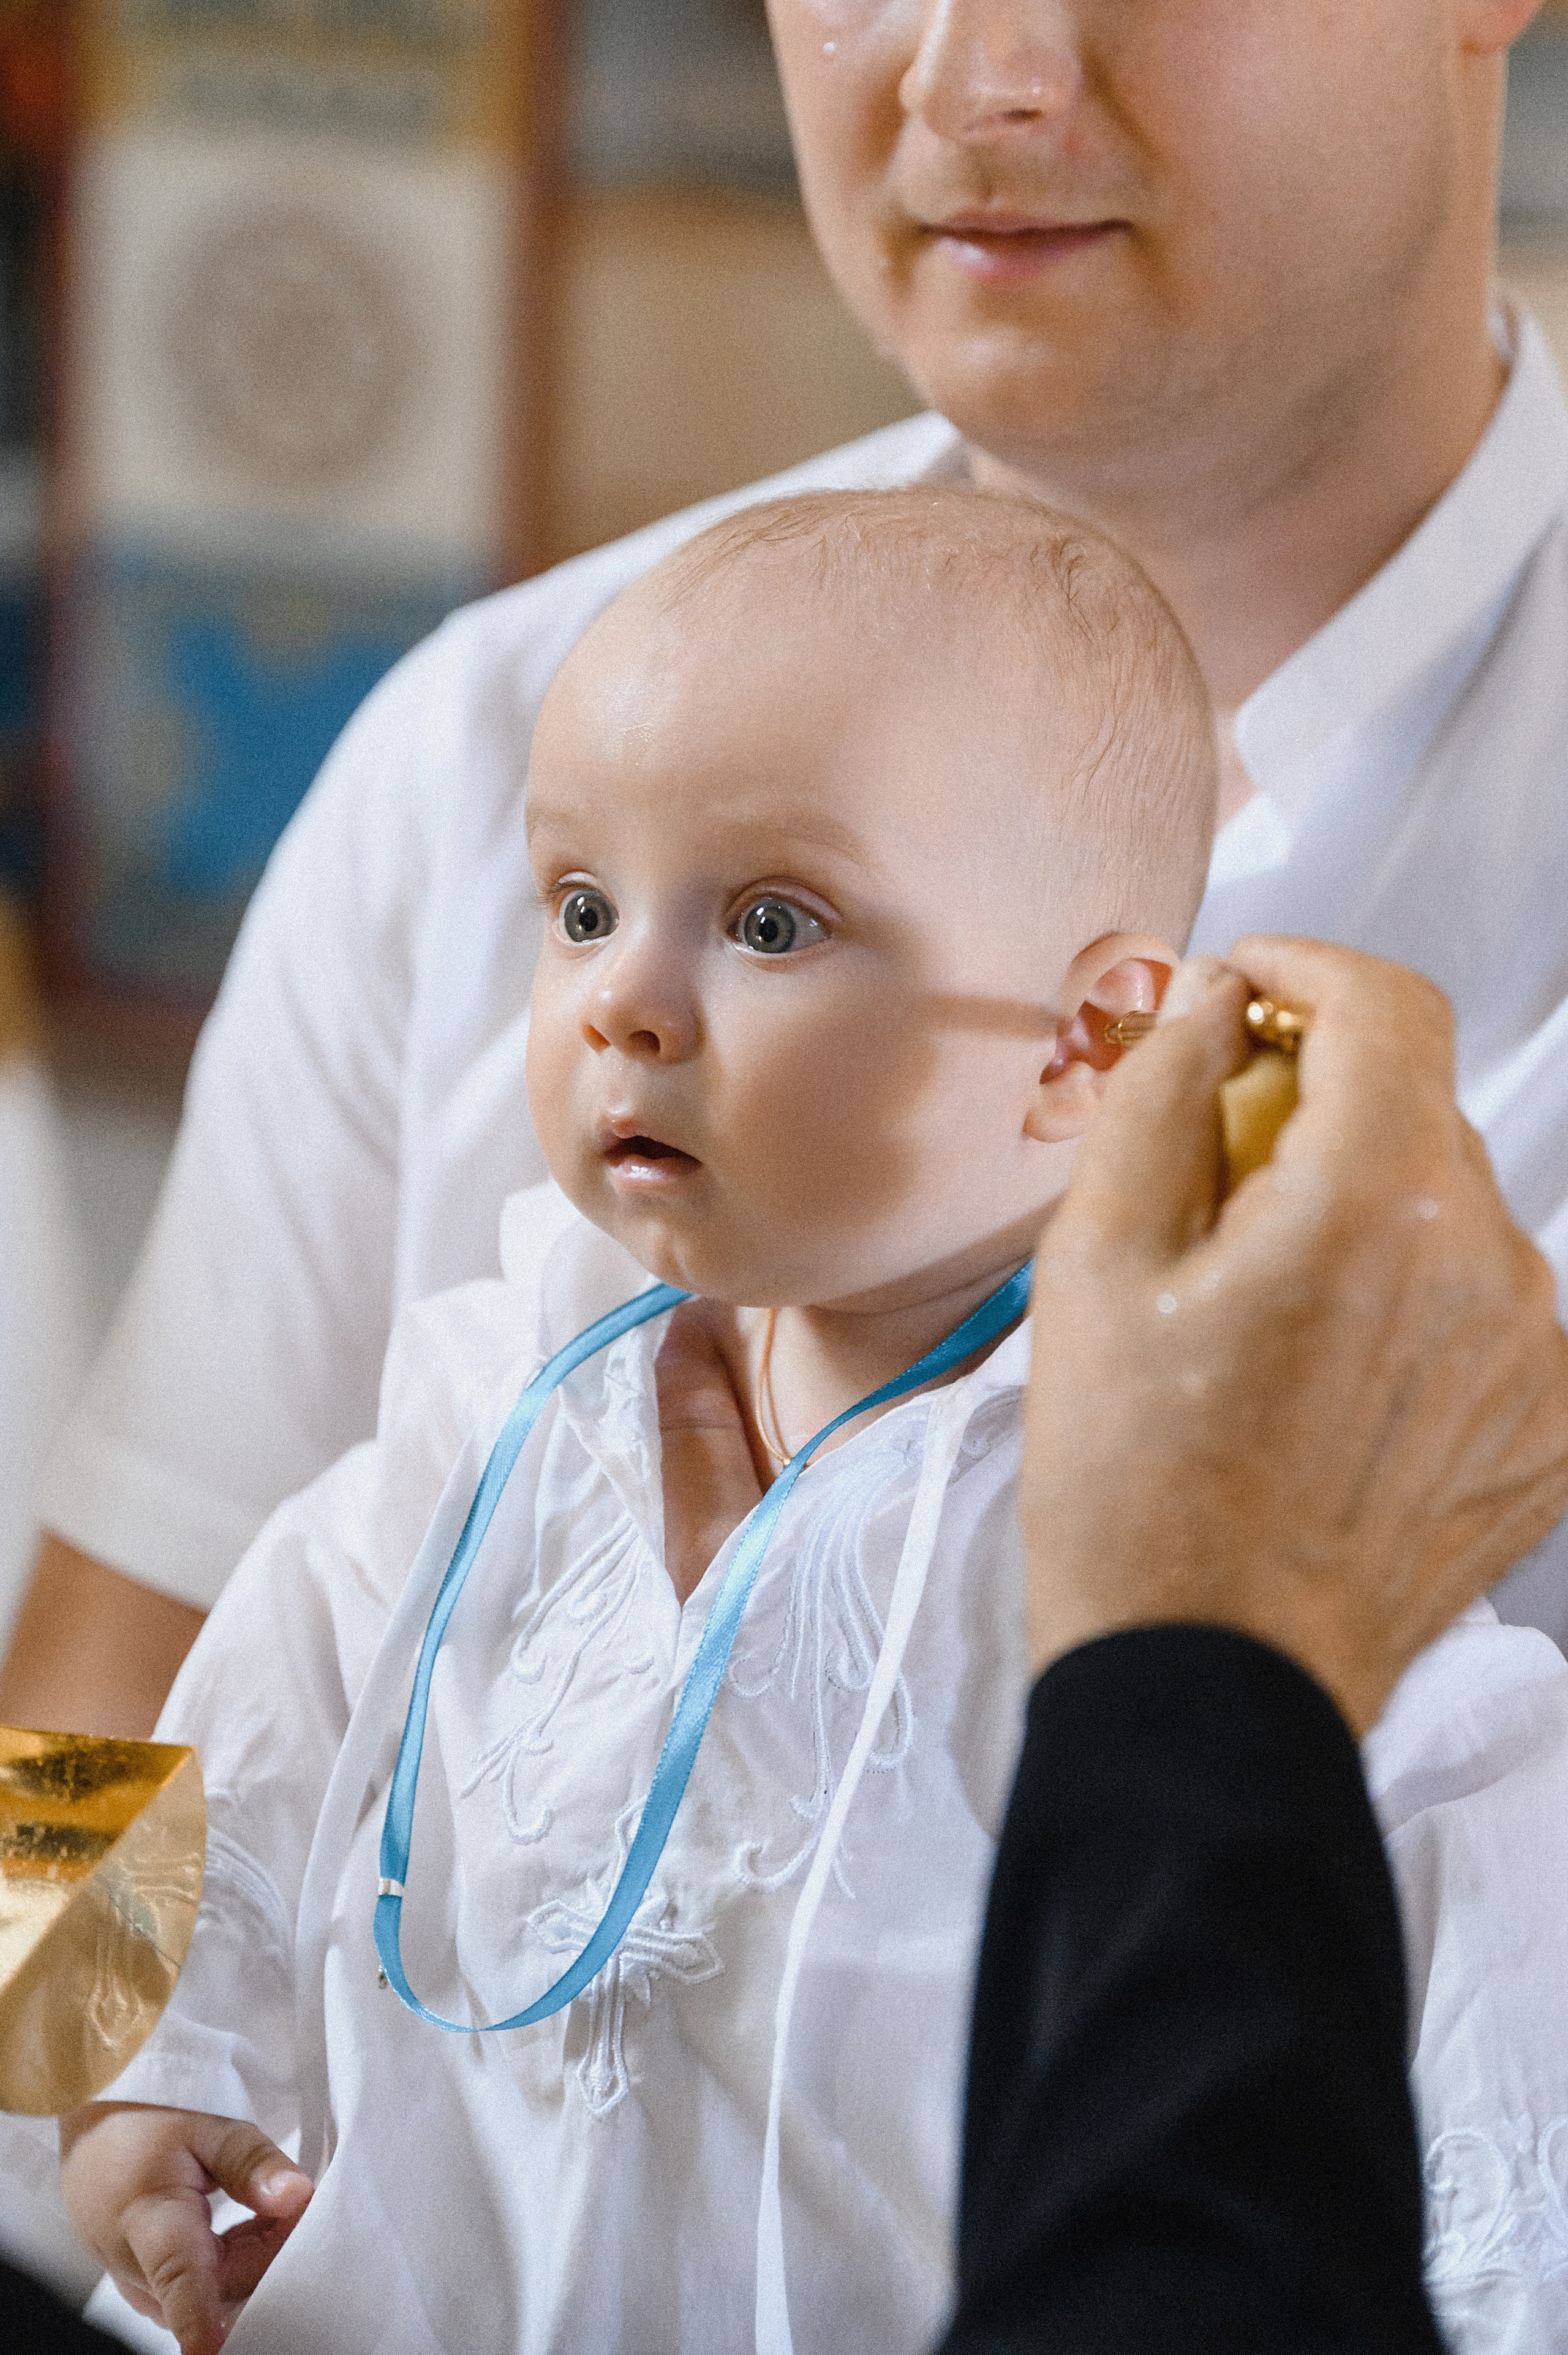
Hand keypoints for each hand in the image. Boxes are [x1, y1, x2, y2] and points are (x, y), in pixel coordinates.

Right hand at [59, 2101, 312, 2354]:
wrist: (91, 2117)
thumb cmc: (147, 2116)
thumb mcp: (208, 2124)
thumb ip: (253, 2164)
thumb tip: (296, 2196)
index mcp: (151, 2221)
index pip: (179, 2279)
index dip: (198, 2320)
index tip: (210, 2350)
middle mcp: (136, 2264)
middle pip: (216, 2288)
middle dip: (266, 2257)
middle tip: (295, 2208)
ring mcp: (134, 2278)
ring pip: (206, 2293)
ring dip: (246, 2260)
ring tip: (265, 2211)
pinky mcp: (139, 2278)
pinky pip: (191, 2289)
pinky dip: (225, 2264)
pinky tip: (240, 2227)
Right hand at [1024, 937, 1567, 1732]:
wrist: (1209, 1681)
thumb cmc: (1132, 1488)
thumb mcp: (1094, 1263)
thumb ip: (1160, 1095)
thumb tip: (1214, 1003)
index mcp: (1374, 1206)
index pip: (1387, 1006)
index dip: (1308, 971)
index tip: (1249, 991)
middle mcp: (1489, 1265)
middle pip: (1413, 1110)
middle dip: (1314, 1107)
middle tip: (1209, 1176)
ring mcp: (1534, 1356)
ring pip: (1447, 1211)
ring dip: (1360, 1212)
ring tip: (1258, 1310)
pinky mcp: (1546, 1428)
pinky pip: (1482, 1306)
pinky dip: (1408, 1300)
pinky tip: (1319, 1376)